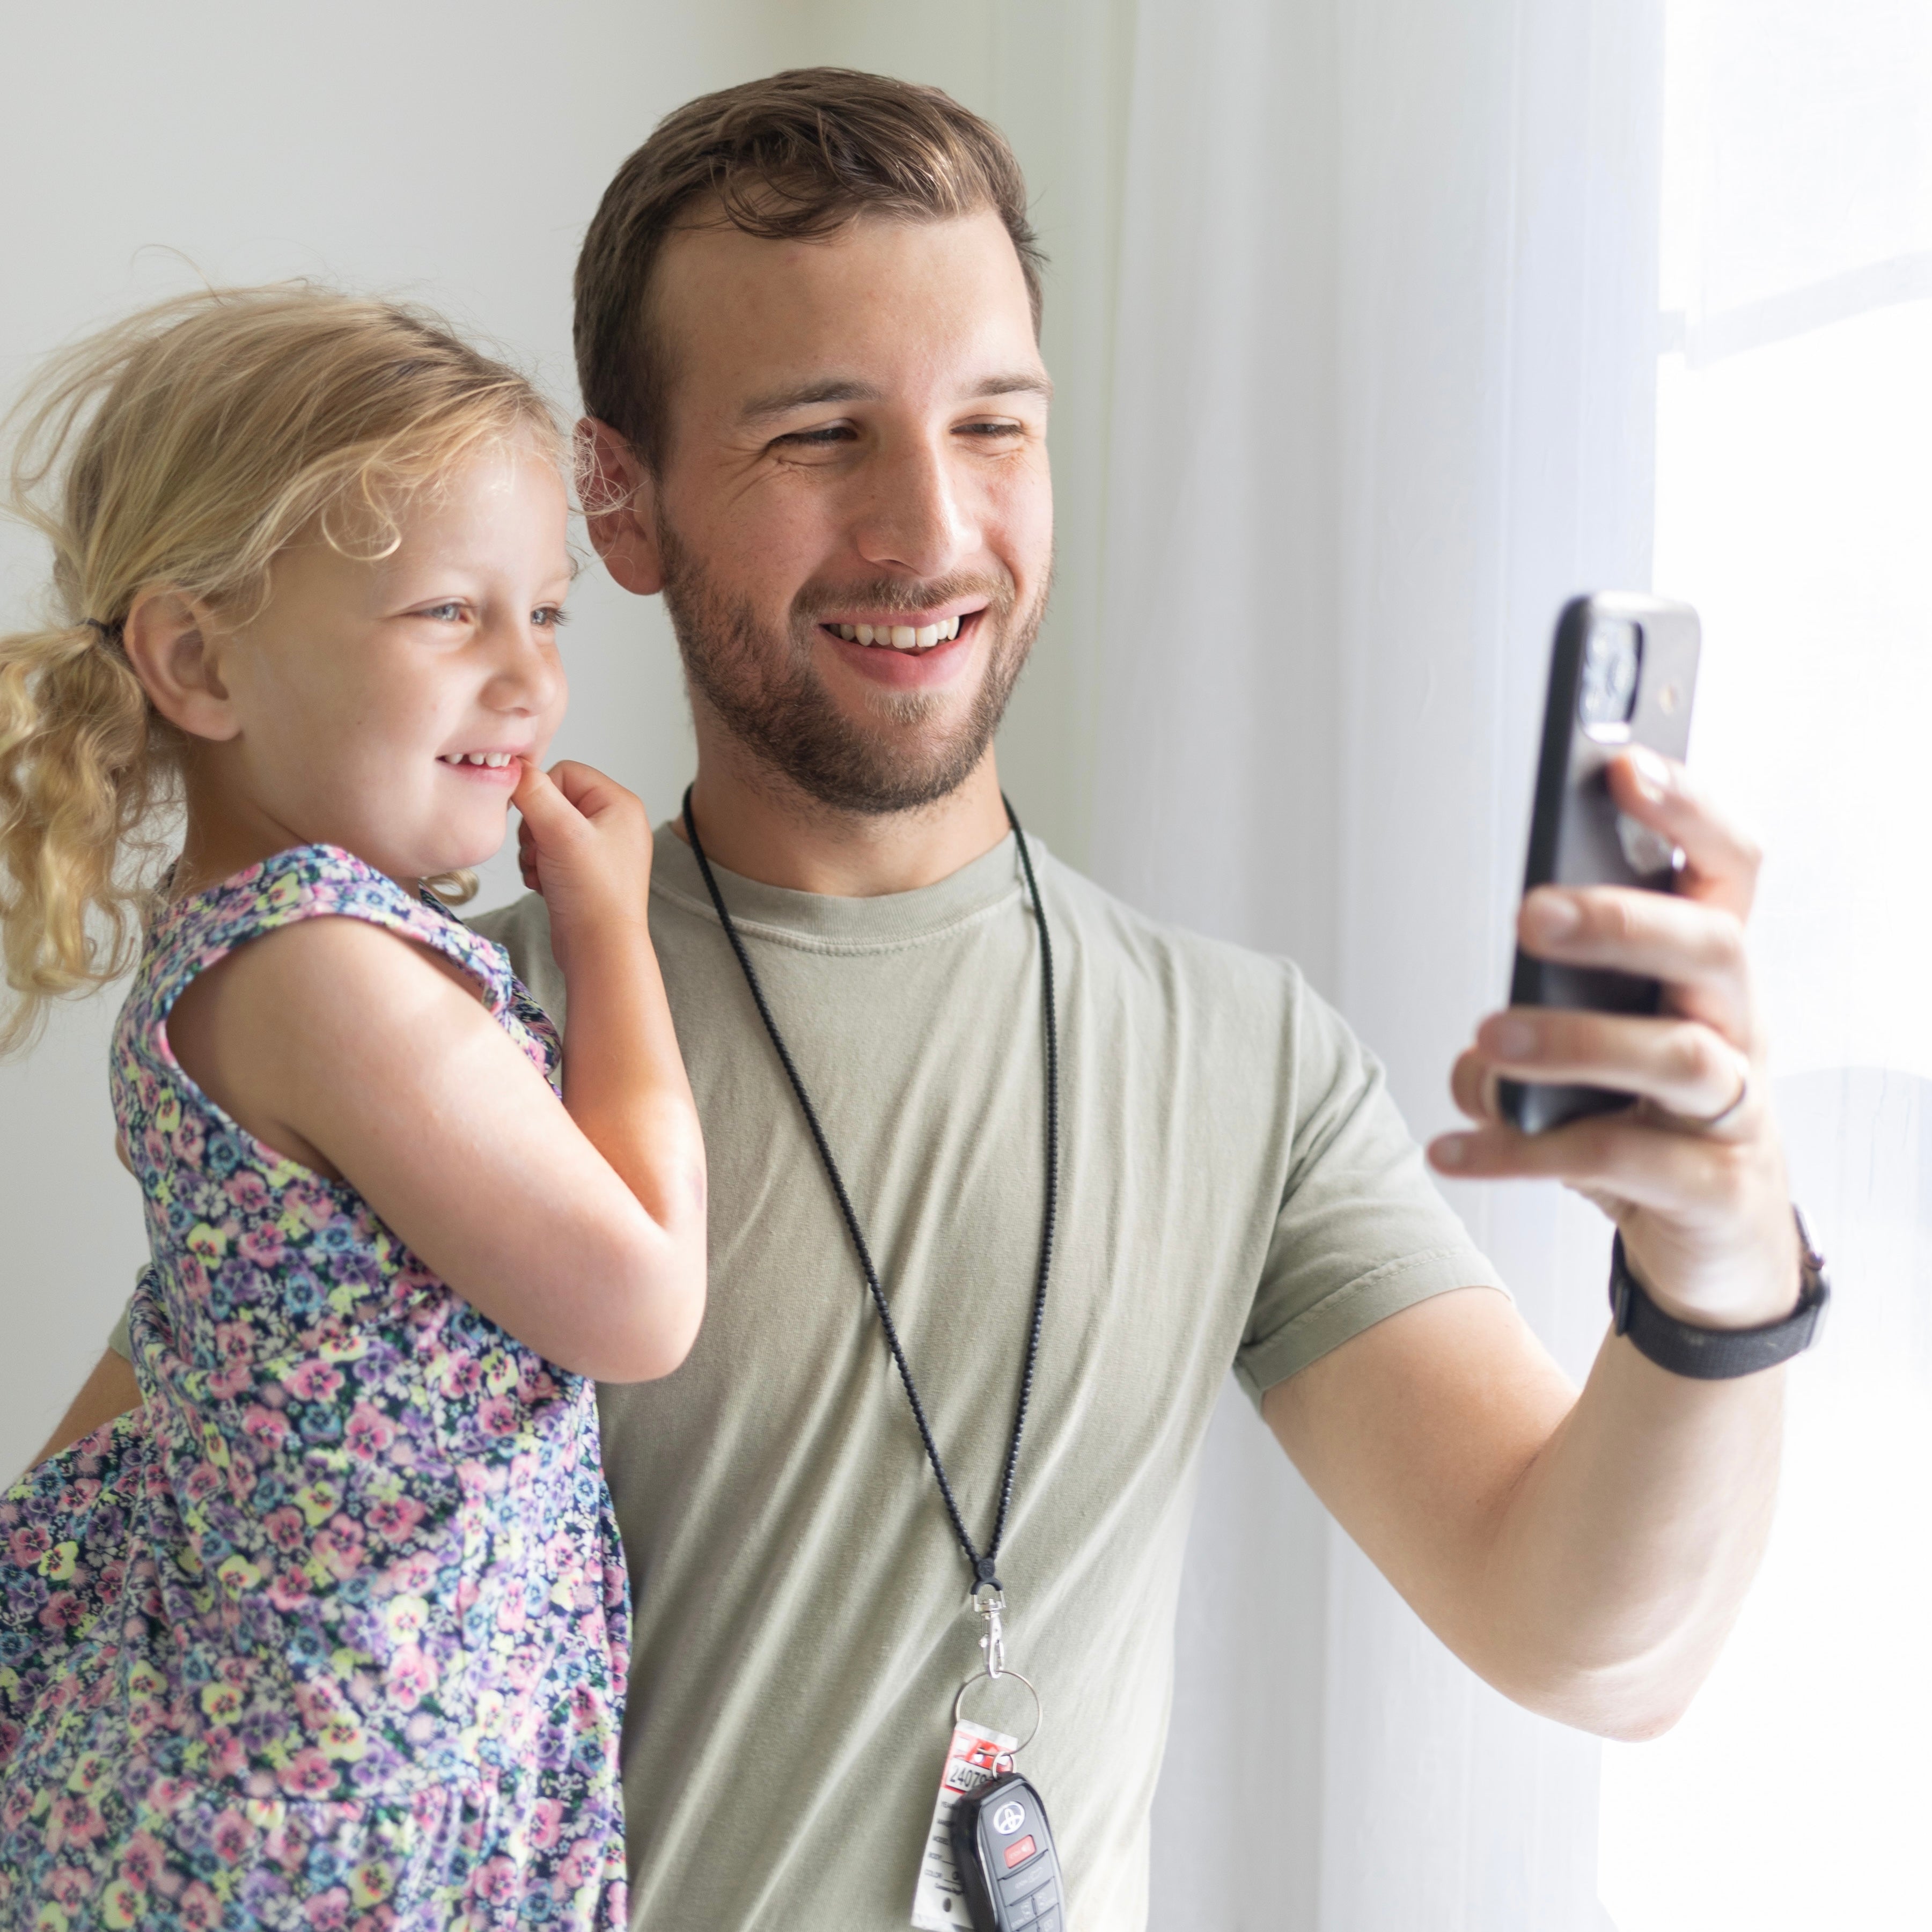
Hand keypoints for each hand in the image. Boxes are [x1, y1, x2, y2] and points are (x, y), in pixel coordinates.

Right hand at [513, 760, 653, 975]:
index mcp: (619, 803)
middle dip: (535, 828)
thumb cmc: (593, 894)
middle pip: (552, 801)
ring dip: (533, 851)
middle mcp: (614, 822)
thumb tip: (515, 768)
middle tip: (541, 854)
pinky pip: (549, 854)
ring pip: (545, 829)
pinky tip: (544, 885)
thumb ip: (534, 793)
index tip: (536, 825)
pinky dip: (539, 868)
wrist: (600, 950)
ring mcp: (600, 848)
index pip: (565, 772)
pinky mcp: (585, 872)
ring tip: (543, 872)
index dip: (541, 795)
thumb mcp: (560, 832)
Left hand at [1430, 749, 1800, 1329]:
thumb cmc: (1646, 1124)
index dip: (1689, 813)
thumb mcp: (1592, 1060)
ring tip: (1488, 1041)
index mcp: (1707, 978)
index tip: (1624, 766)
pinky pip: (1621, 1159)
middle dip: (1623, 920)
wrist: (1708, 1249)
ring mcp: (1735, 1112)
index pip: (1727, 870)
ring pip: (1680, 1058)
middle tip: (1530, 914)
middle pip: (1711, 946)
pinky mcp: (1713, 1189)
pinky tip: (1453, 1148)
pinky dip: (1523, 1152)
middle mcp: (1735, 1029)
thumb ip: (1537, 1026)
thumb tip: (1482, 1043)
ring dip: (1573, 1042)